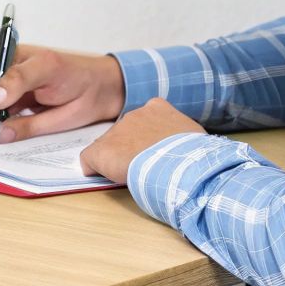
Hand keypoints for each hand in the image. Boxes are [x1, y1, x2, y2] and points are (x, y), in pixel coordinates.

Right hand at [0, 46, 124, 144]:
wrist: (103, 93)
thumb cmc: (78, 72)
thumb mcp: (49, 69)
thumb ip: (19, 82)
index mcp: (3, 60)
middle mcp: (0, 80)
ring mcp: (7, 101)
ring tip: (12, 126)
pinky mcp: (18, 118)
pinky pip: (0, 128)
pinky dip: (3, 133)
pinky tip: (16, 132)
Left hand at [79, 98, 205, 183]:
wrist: (178, 164)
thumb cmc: (193, 154)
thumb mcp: (194, 137)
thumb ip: (184, 136)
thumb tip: (188, 148)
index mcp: (157, 108)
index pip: (146, 121)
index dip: (149, 138)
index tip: (155, 151)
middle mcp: (134, 115)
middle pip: (127, 132)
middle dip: (134, 148)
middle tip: (147, 166)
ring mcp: (116, 132)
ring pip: (111, 146)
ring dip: (118, 159)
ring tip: (133, 175)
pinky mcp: (101, 151)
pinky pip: (90, 159)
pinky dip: (95, 169)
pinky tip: (105, 177)